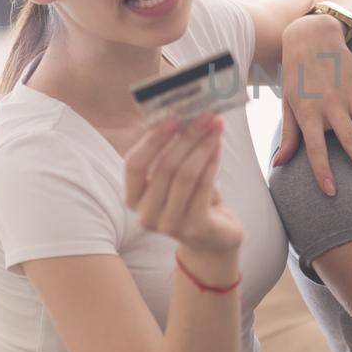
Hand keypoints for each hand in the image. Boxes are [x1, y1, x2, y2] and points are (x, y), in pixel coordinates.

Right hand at [124, 113, 243, 258]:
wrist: (212, 240)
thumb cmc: (189, 200)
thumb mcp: (173, 178)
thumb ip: (169, 151)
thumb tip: (180, 111)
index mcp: (133, 198)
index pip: (133, 165)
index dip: (152, 139)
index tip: (172, 117)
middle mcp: (146, 214)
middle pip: (164, 166)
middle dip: (186, 136)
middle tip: (205, 115)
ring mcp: (169, 224)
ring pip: (185, 175)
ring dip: (202, 146)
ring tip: (216, 126)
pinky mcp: (195, 227)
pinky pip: (203, 187)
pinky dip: (211, 162)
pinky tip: (218, 146)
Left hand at [271, 14, 351, 195]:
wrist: (312, 38)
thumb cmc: (295, 76)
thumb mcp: (287, 103)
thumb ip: (288, 135)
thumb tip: (279, 164)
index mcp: (308, 111)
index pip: (315, 148)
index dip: (322, 171)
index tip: (331, 192)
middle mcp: (331, 105)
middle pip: (350, 140)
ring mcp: (351, 95)